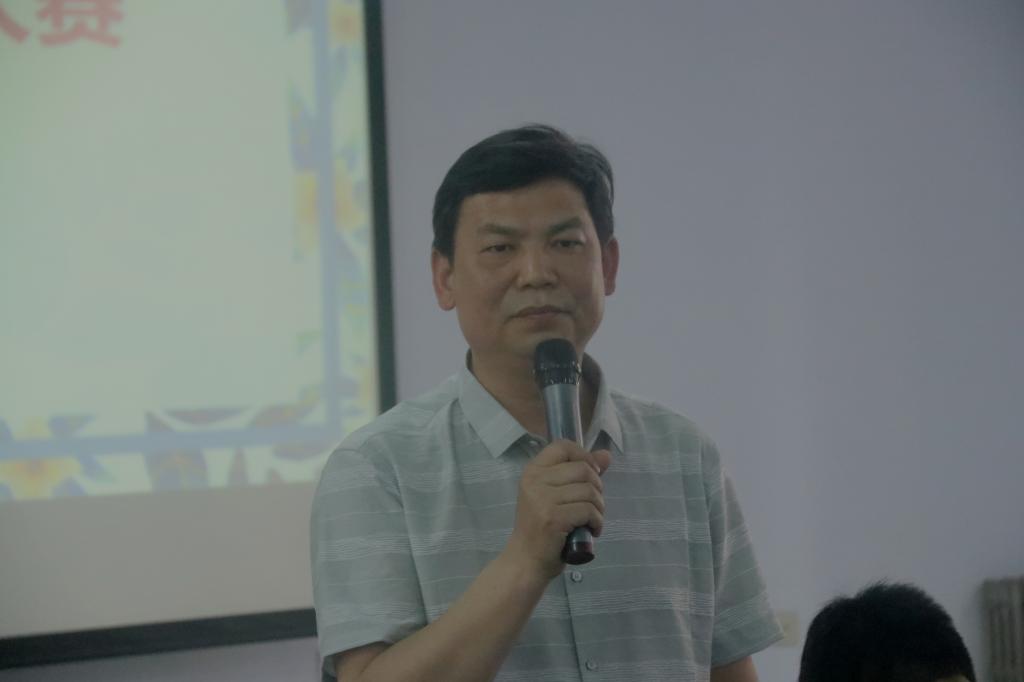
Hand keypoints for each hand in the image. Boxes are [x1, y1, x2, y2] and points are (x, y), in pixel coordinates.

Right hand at [503, 440, 610, 580]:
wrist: (526, 560)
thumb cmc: (541, 528)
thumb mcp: (556, 495)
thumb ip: (580, 473)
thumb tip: (606, 455)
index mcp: (533, 471)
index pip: (563, 446)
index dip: (584, 456)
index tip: (590, 474)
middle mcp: (535, 480)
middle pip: (583, 469)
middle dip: (597, 488)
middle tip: (591, 506)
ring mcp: (543, 499)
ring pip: (590, 491)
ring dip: (599, 509)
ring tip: (590, 520)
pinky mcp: (554, 518)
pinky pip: (589, 510)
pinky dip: (597, 522)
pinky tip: (591, 530)